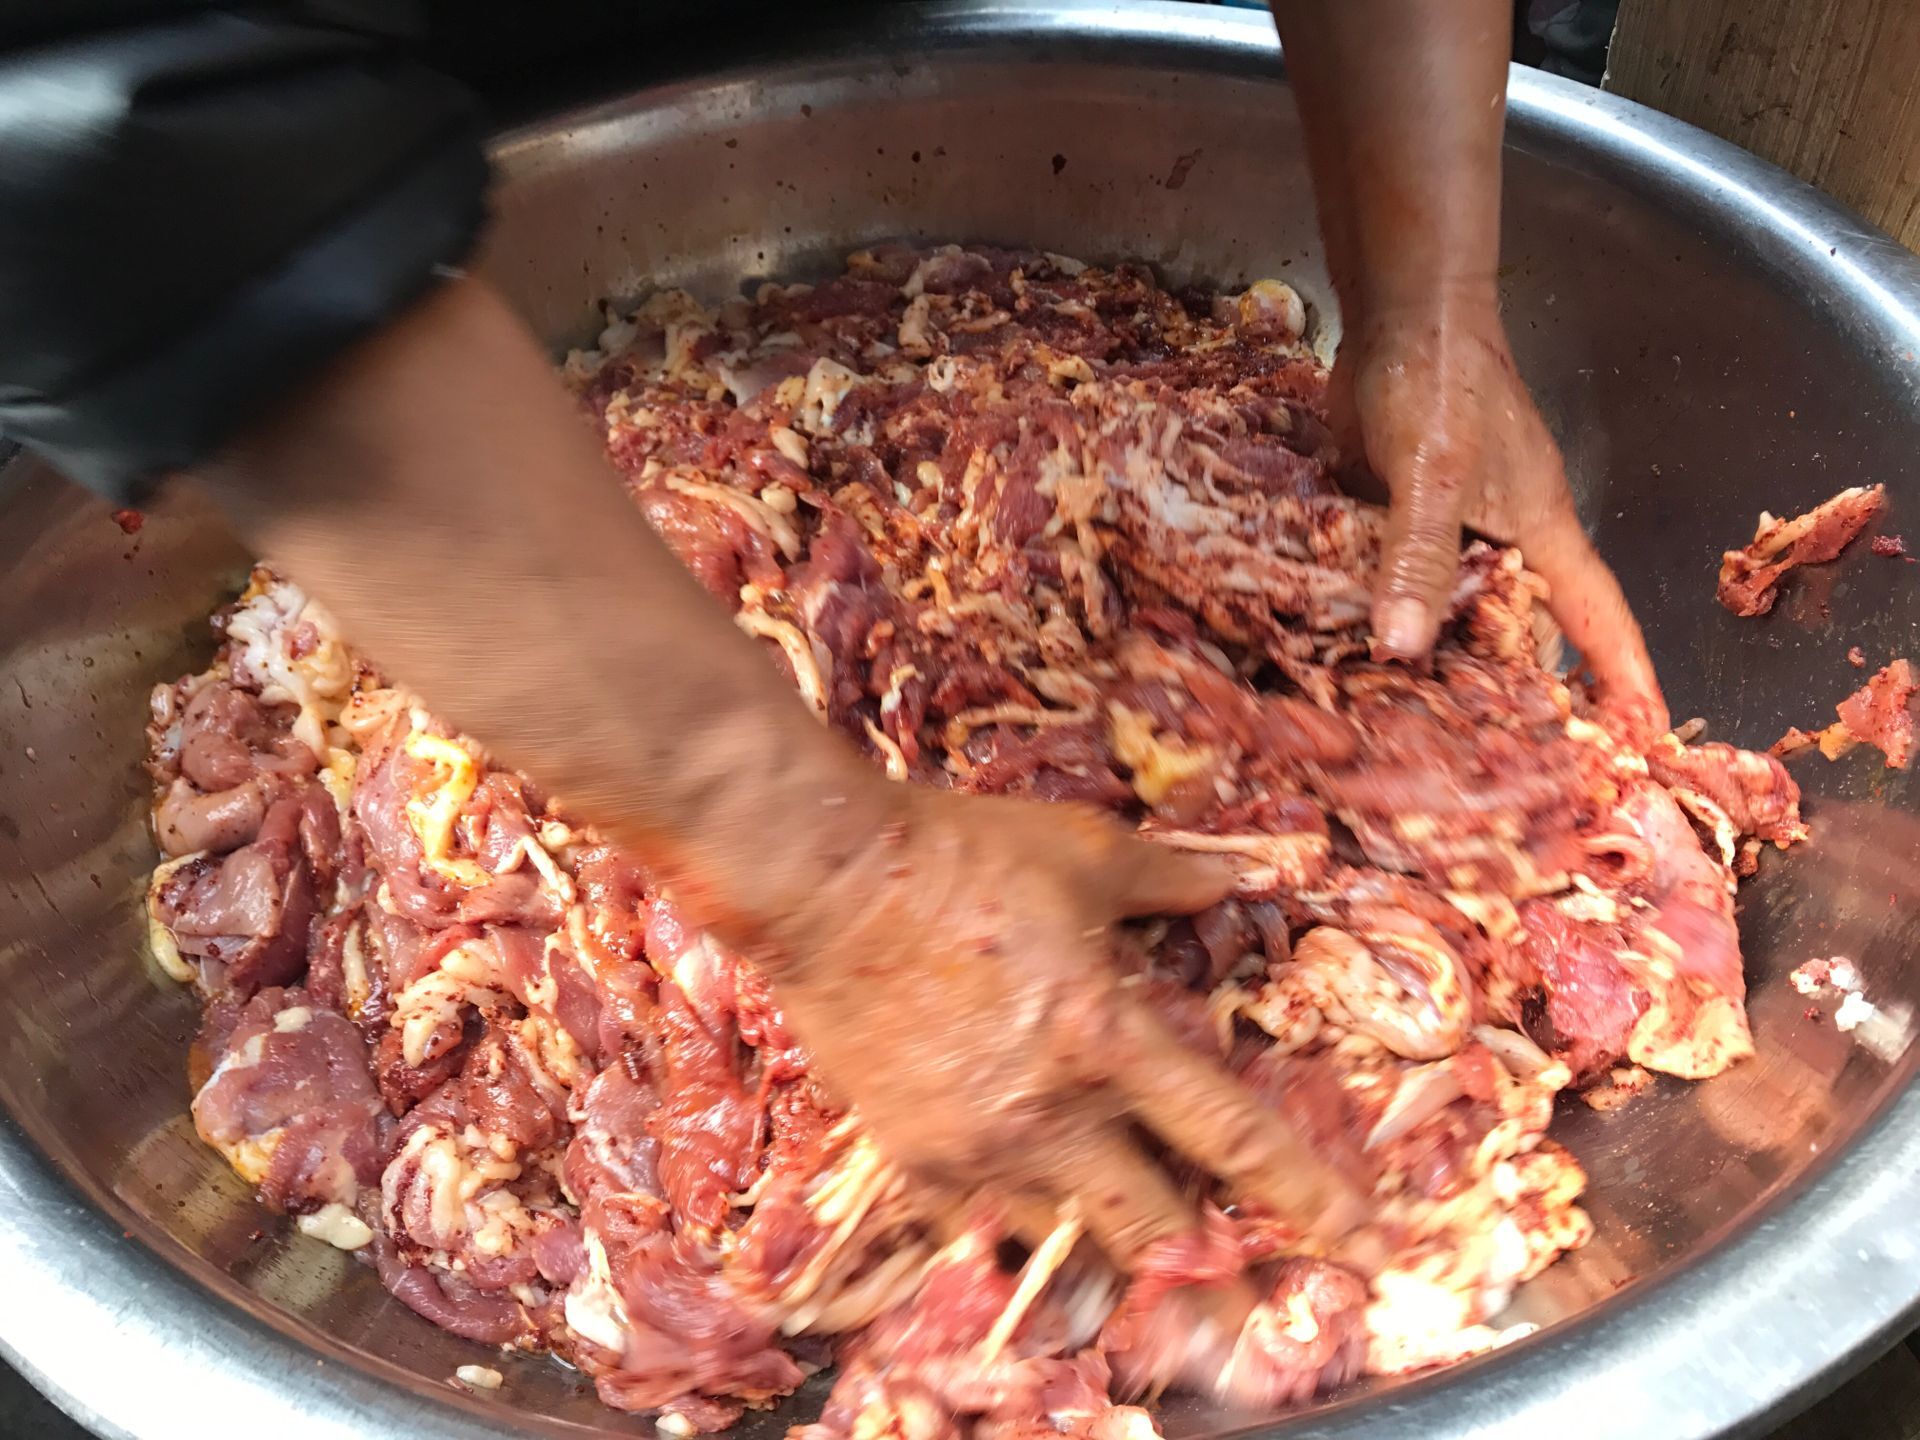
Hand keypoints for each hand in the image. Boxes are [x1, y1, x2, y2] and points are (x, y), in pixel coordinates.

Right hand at [755, 786, 1366, 1266]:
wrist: (824, 880)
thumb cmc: (961, 856)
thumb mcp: (1083, 851)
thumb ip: (1173, 879)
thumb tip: (1243, 879)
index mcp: (1107, 1036)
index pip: (1235, 1139)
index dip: (1312, 1200)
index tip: (1369, 1250)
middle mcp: (1050, 1114)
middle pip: (1158, 1228)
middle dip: (1212, 1264)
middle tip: (1246, 1282)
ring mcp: (976, 1147)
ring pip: (1068, 1240)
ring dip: (1111, 1240)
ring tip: (1133, 1234)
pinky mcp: (913, 1156)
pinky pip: (980, 1225)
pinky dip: (1014, 1223)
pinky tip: (1026, 1207)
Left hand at [1330, 291, 1667, 731]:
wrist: (1396, 313)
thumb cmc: (1440, 383)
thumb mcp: (1435, 475)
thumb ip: (1421, 556)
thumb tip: (1402, 648)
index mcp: (1540, 533)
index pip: (1595, 617)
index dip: (1621, 677)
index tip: (1642, 737)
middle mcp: (1501, 538)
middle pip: (1515, 627)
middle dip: (1512, 691)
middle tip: (1499, 769)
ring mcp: (1447, 527)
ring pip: (1448, 610)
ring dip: (1434, 660)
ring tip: (1415, 737)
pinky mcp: (1395, 516)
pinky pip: (1393, 580)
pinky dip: (1377, 614)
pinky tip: (1346, 661)